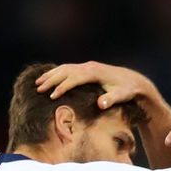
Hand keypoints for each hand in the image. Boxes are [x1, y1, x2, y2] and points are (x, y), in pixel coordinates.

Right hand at [36, 61, 155, 108]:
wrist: (133, 81)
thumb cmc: (127, 90)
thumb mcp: (121, 96)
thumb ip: (111, 100)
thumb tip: (101, 104)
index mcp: (94, 72)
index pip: (74, 79)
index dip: (62, 87)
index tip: (52, 97)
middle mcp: (89, 67)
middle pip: (65, 71)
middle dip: (51, 80)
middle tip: (38, 89)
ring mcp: (87, 66)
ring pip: (64, 68)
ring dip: (50, 75)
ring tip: (37, 83)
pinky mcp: (87, 68)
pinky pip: (68, 69)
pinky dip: (56, 73)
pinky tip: (48, 78)